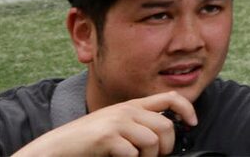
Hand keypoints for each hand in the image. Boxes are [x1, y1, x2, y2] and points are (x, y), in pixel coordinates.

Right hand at [17, 92, 196, 156]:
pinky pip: (132, 153)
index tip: (192, 123)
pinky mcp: (106, 138)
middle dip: (166, 146)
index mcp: (131, 105)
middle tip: (157, 156)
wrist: (57, 146)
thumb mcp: (115, 124)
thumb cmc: (87, 140)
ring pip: (152, 141)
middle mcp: (126, 111)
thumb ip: (137, 123)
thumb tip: (163, 136)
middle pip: (165, 126)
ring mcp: (116, 123)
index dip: (187, 109)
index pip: (170, 98)